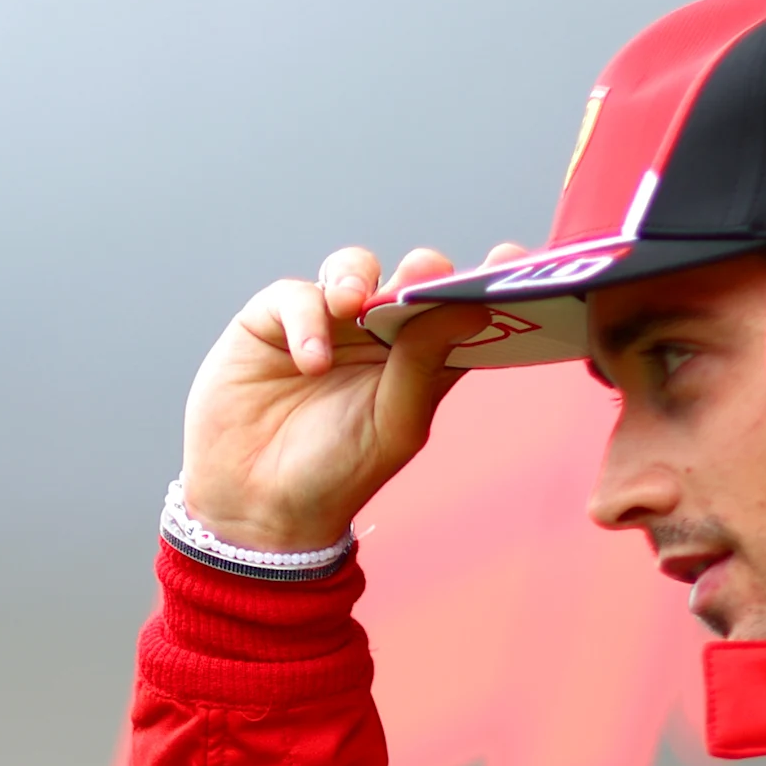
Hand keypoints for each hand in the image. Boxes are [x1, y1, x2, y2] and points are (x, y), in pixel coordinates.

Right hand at [177, 243, 521, 553]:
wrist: (254, 506)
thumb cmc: (333, 474)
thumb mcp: (393, 427)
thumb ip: (426, 365)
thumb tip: (471, 307)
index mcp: (419, 361)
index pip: (460, 310)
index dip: (486, 282)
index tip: (511, 259)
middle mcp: (375, 335)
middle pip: (410, 279)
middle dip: (422, 270)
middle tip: (425, 276)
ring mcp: (326, 323)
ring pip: (354, 269)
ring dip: (358, 277)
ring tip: (352, 304)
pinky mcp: (273, 321)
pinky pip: (296, 296)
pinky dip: (306, 321)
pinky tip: (309, 362)